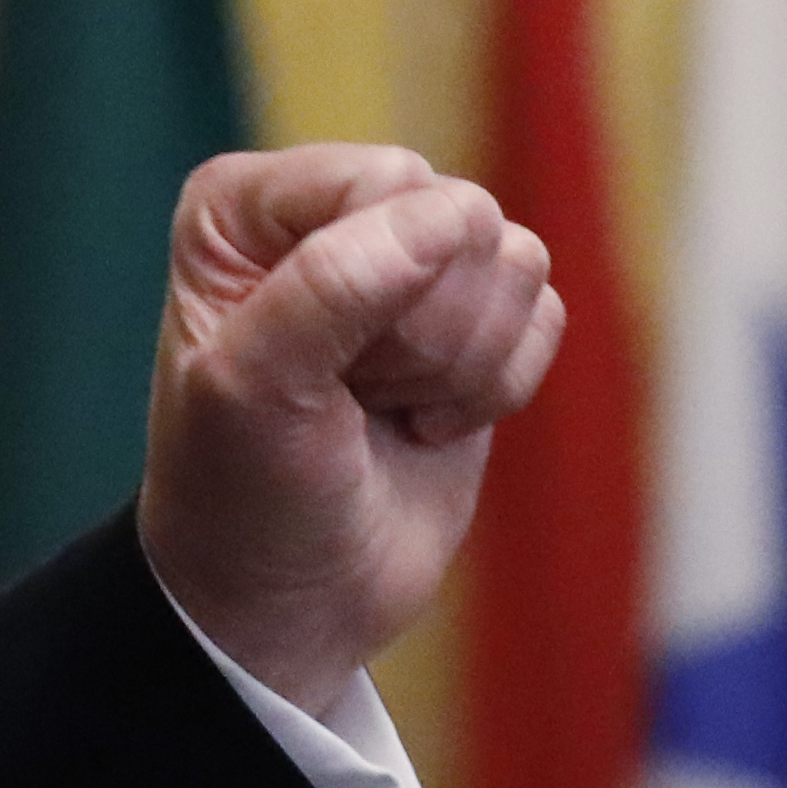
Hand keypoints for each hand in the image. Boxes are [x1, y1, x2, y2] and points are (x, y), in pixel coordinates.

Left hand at [135, 146, 567, 717]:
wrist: (289, 604)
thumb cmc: (241, 496)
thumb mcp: (252, 393)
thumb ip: (332, 287)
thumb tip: (453, 214)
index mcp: (246, 206)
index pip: (387, 183)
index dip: (382, 286)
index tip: (321, 369)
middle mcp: (330, 213)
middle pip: (463, 217)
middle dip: (425, 335)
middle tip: (353, 398)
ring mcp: (409, 264)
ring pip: (516, 262)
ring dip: (460, 368)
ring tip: (383, 410)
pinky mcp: (475, 322)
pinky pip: (545, 314)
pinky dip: (495, 391)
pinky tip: (425, 424)